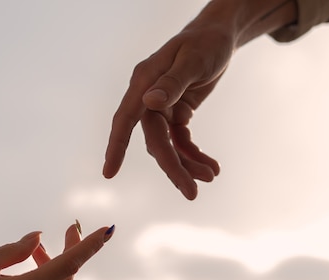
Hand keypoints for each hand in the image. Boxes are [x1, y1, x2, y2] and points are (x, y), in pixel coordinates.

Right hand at [103, 25, 230, 199]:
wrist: (219, 36)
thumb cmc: (204, 42)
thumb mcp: (192, 60)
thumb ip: (172, 83)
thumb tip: (150, 102)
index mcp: (144, 83)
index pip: (126, 119)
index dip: (116, 146)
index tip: (109, 173)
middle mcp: (148, 98)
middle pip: (155, 141)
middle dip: (174, 168)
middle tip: (192, 193)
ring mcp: (162, 108)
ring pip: (169, 146)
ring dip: (188, 164)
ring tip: (211, 176)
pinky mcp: (176, 113)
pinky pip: (182, 141)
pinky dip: (195, 155)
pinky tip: (210, 166)